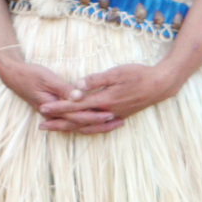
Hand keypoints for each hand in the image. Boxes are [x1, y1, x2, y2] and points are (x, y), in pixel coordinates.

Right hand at [0, 54, 122, 133]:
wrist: (13, 75)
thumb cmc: (30, 74)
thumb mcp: (47, 78)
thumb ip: (63, 89)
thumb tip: (79, 96)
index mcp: (52, 108)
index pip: (77, 116)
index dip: (94, 115)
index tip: (109, 114)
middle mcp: (54, 115)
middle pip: (80, 124)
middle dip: (99, 123)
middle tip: (117, 121)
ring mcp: (54, 114)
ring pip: (77, 124)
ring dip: (95, 125)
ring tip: (112, 123)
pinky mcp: (55, 110)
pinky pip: (73, 119)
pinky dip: (86, 121)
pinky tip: (96, 121)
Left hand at [53, 62, 181, 124]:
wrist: (160, 85)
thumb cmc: (138, 75)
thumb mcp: (117, 72)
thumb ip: (96, 79)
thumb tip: (77, 86)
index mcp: (104, 100)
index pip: (75, 106)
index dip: (58, 107)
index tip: (43, 108)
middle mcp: (107, 112)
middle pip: (78, 120)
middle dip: (59, 123)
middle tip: (41, 126)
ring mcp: (113, 116)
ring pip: (88, 126)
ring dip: (70, 128)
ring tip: (55, 129)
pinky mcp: (119, 116)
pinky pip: (98, 127)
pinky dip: (86, 129)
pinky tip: (80, 129)